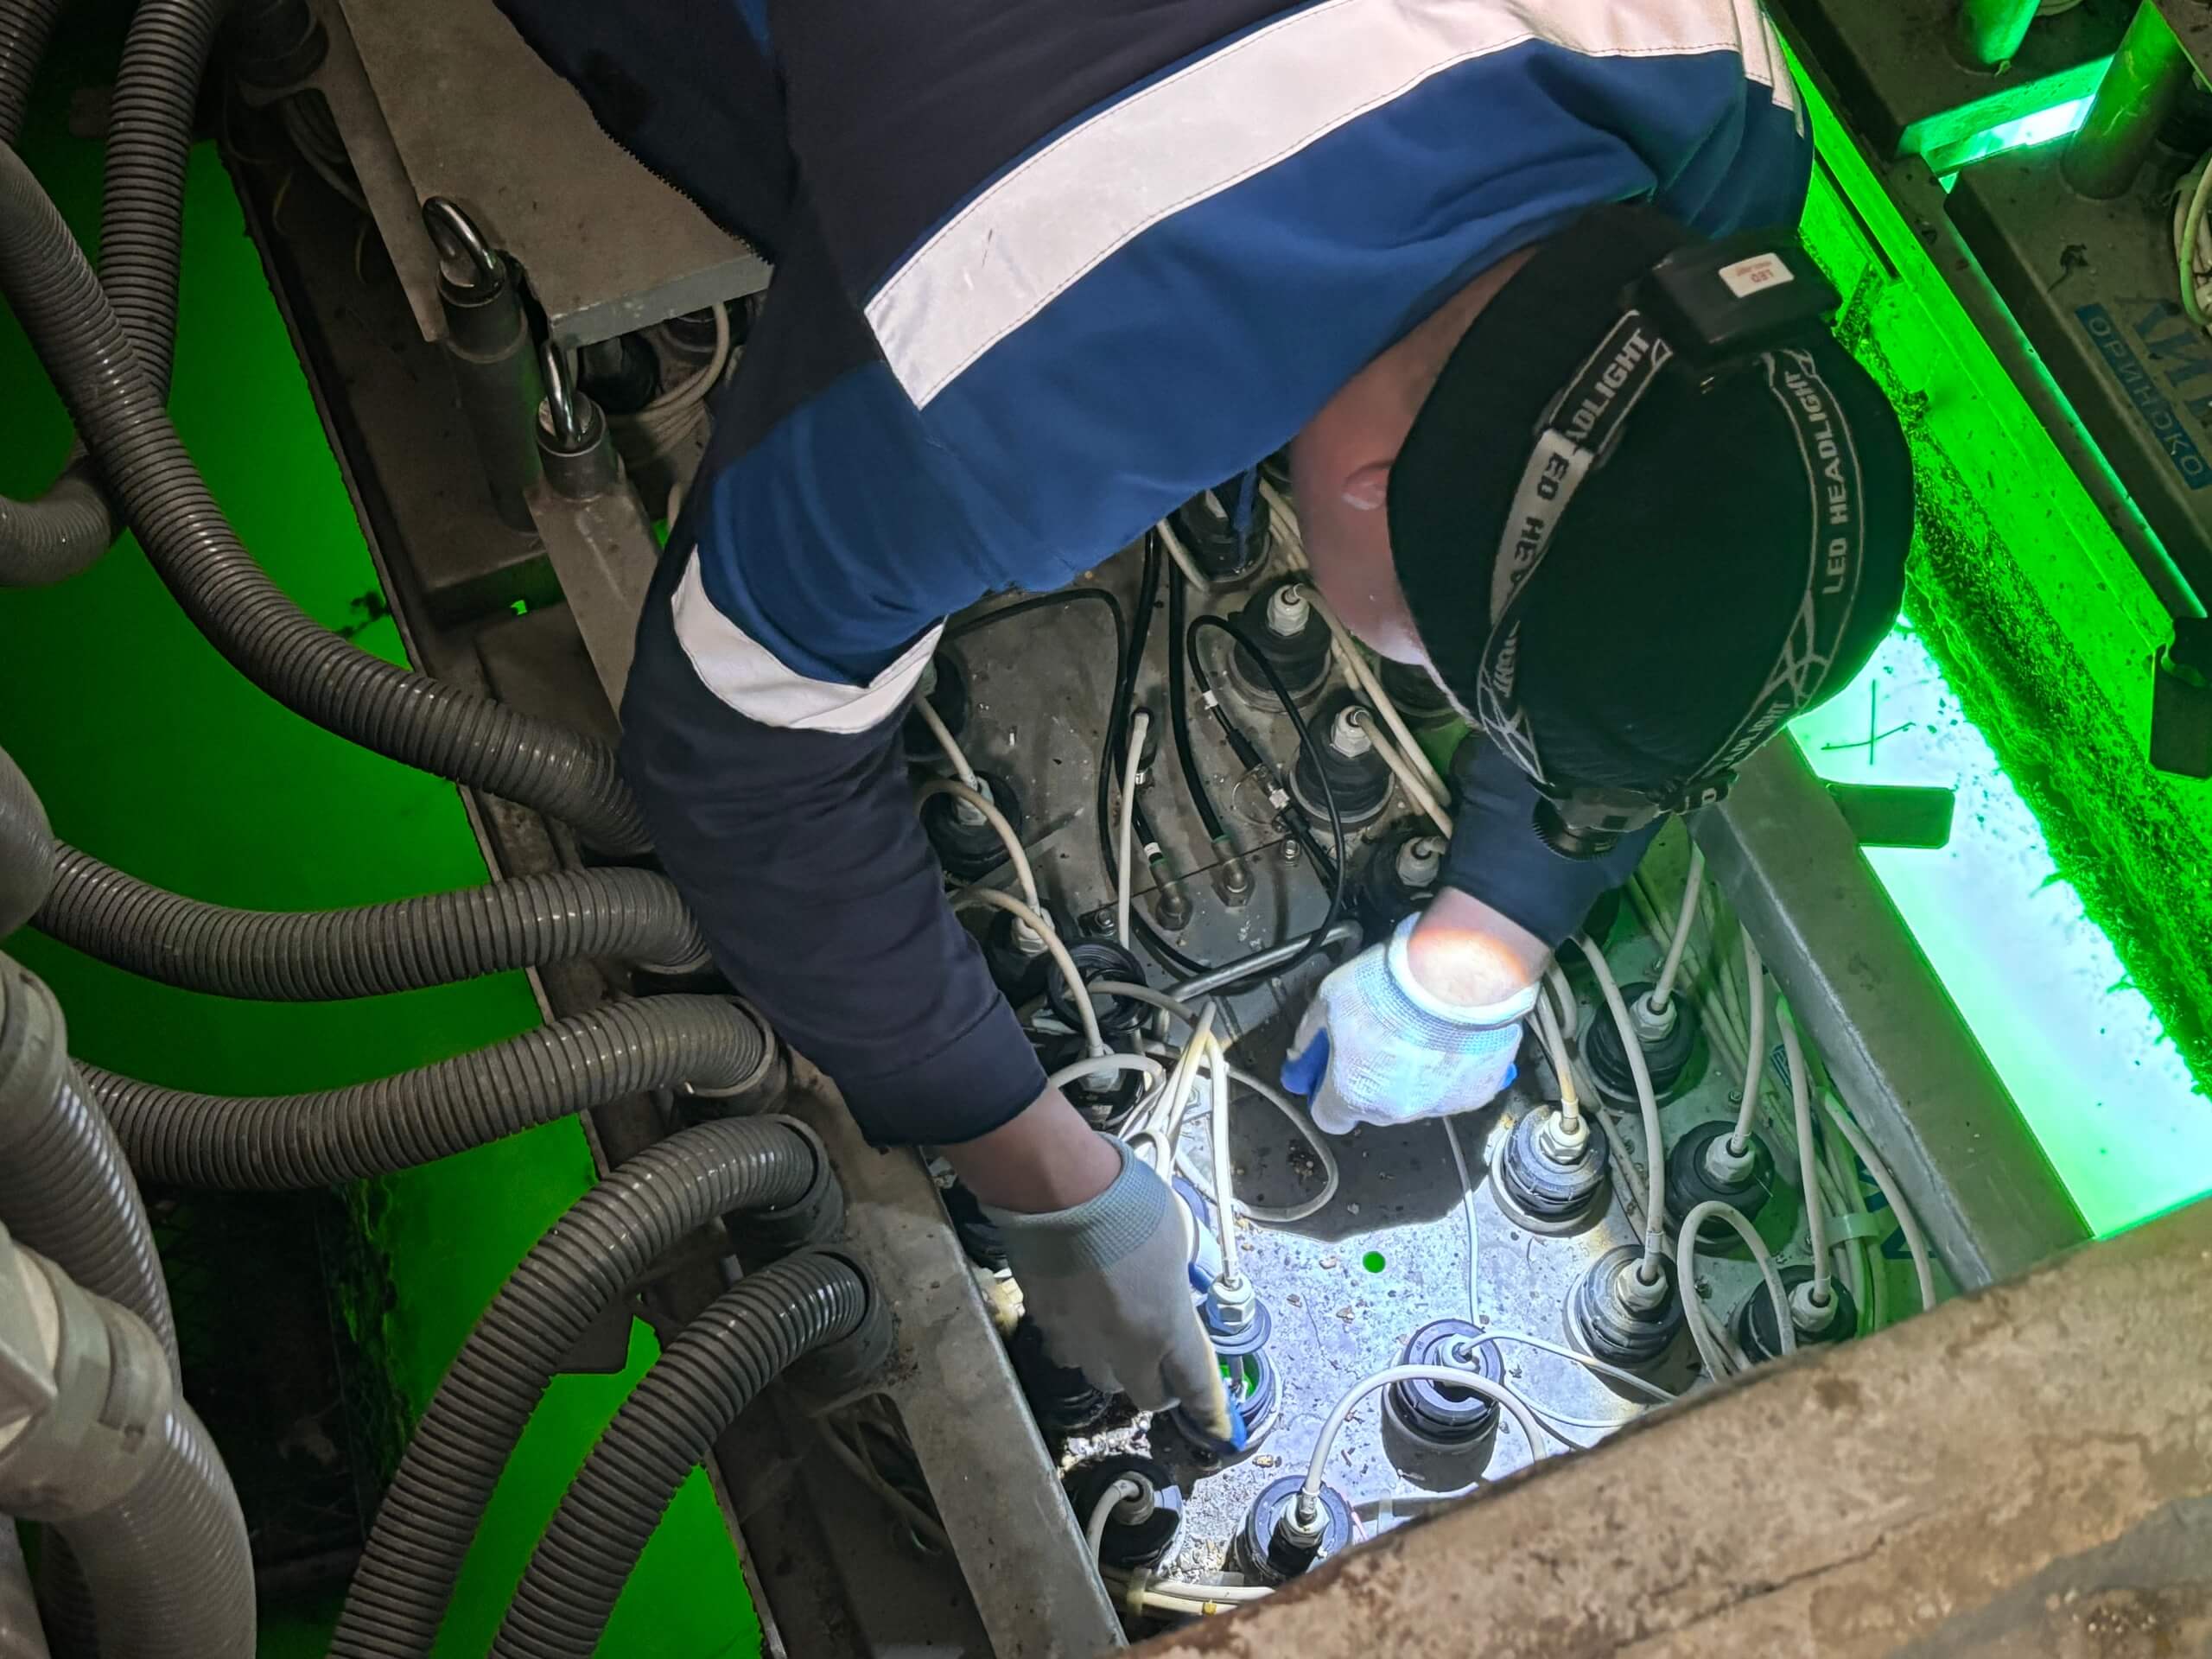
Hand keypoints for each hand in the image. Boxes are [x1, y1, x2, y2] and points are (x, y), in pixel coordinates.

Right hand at [983, 1134, 1230, 1436]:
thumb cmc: (1131, 1203)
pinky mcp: (1044, 1323)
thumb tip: (1179, 1281)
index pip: (1196, 1384)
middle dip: (1160, 1387)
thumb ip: (1182, 1273)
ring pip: (1102, 1378)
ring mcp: (1079, 1340)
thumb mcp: (1180, 1235)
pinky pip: (1066, 1350)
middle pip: (1146, 1397)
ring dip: (1116, 1366)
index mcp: (1167, 1326)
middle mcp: (1123, 1347)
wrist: (1059, 1188)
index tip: (1220, 1429)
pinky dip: (1079, 1344)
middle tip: (1163, 1364)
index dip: (1209, 1409)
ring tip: (1118, 1335)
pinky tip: (1081, 1316)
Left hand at [1281, 911, 1538, 1134]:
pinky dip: (1449, 1070)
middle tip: (1378, 1038)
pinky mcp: (1475, 1092)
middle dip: (1370, 1079)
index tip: (1329, 1073)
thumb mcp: (1328, 1000)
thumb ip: (1309, 1038)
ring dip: (1412, 1075)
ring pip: (1415, 1099)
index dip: (1326, 1092)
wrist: (1460, 974)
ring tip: (1418, 1032)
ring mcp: (1439, 1104)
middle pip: (1373, 1107)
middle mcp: (1396, 1109)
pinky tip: (1447, 1039)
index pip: (1328, 1117)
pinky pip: (1453, 1088)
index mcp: (1353, 1094)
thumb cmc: (1395, 985)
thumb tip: (1300, 1058)